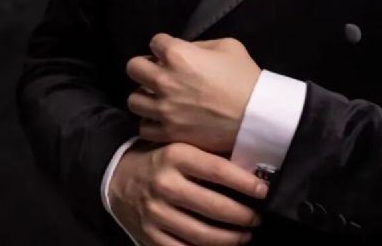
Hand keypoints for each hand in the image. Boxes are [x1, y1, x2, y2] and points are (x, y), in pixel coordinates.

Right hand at [108, 140, 267, 245]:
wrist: (118, 177)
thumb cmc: (160, 159)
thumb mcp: (180, 146)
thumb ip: (208, 155)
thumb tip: (248, 167)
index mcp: (175, 155)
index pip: (218, 170)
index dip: (245, 183)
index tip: (264, 190)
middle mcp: (165, 184)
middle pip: (213, 207)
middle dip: (243, 216)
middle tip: (257, 217)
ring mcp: (155, 213)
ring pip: (201, 234)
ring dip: (230, 238)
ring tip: (245, 235)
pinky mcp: (148, 235)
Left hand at [126, 35, 261, 153]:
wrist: (256, 116)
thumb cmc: (244, 77)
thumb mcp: (227, 46)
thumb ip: (199, 46)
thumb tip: (185, 51)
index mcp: (177, 54)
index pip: (154, 42)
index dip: (164, 46)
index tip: (172, 53)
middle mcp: (164, 80)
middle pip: (133, 68)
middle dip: (145, 67)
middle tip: (159, 74)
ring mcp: (163, 109)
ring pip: (133, 99)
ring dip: (146, 96)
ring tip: (160, 98)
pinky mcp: (168, 132)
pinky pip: (143, 126)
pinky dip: (151, 122)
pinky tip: (164, 119)